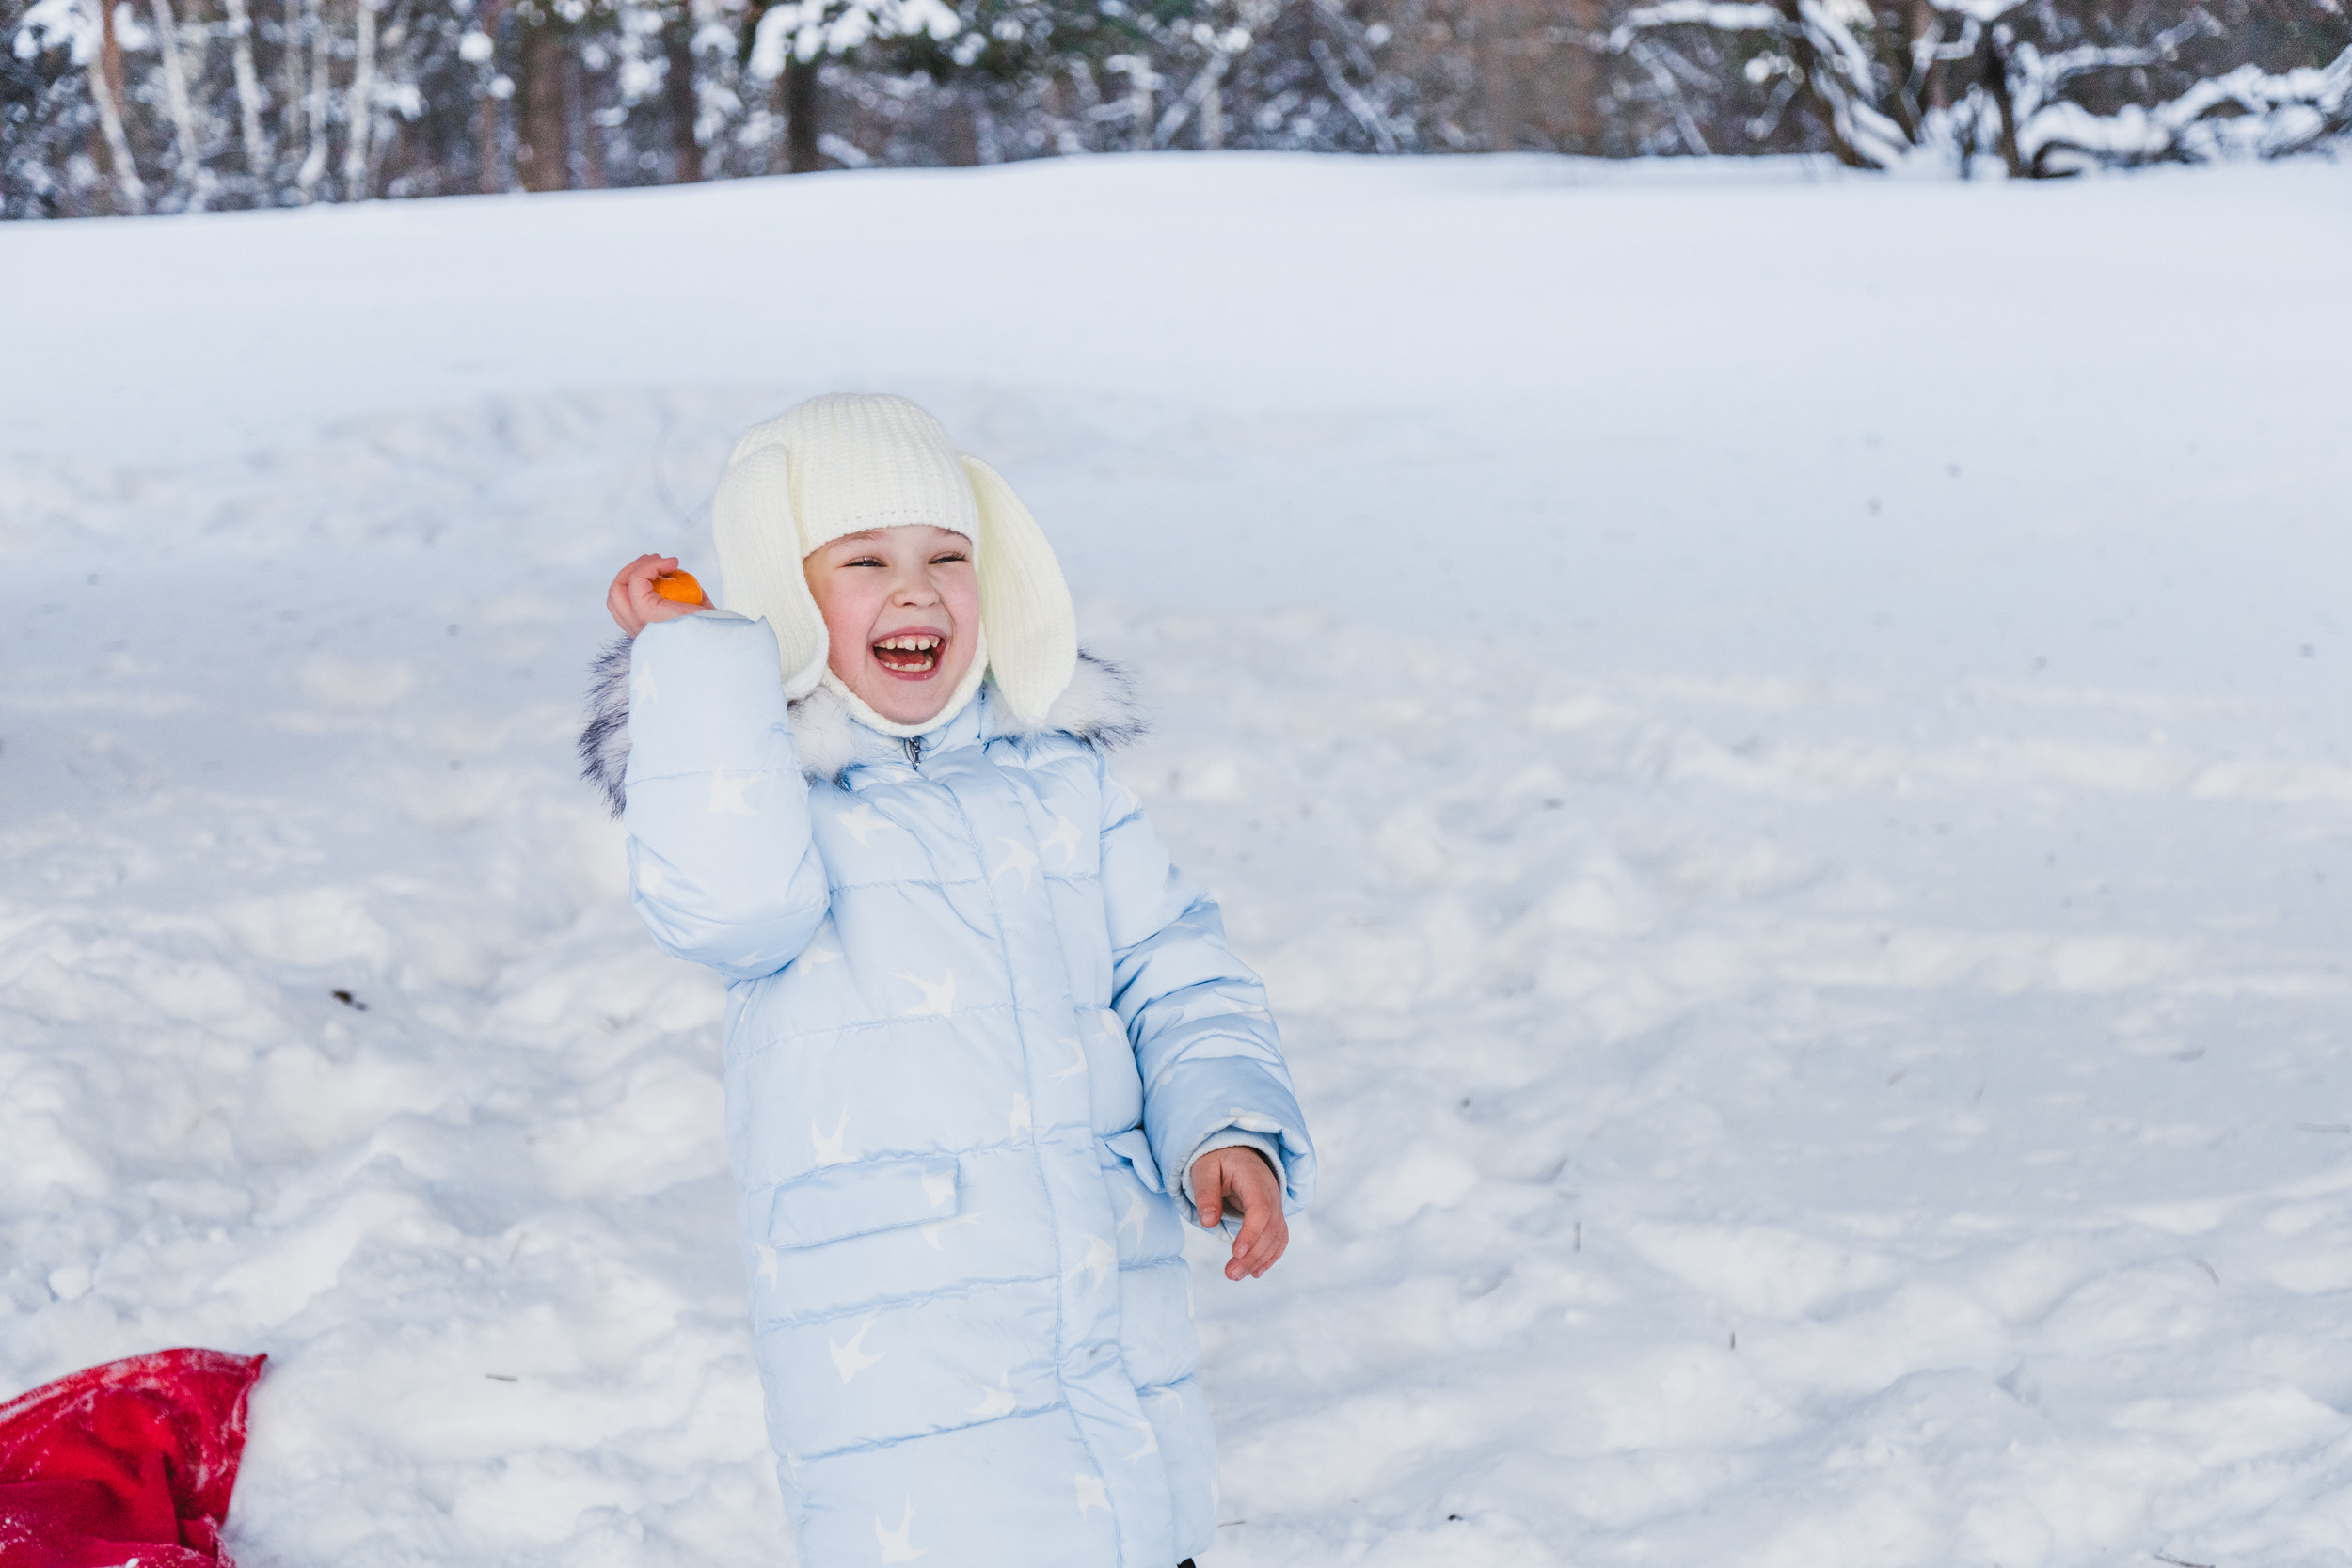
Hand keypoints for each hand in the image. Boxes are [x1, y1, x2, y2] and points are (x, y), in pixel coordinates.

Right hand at [607, 553, 706, 637]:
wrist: (722, 639)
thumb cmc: (715, 629)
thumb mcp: (698, 611)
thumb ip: (685, 596)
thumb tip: (676, 576)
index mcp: (647, 635)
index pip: (622, 610)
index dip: (631, 585)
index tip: (656, 570)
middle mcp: (639, 633)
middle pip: (614, 598)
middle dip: (629, 572)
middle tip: (655, 558)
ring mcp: (639, 624)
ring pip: (618, 588)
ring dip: (638, 566)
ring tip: (663, 559)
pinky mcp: (647, 612)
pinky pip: (638, 580)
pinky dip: (652, 565)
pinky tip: (673, 563)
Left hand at [1190, 1147, 1287, 1281]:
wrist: (1235, 1152)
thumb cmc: (1216, 1161)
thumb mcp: (1203, 1170)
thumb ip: (1205, 1194)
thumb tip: (1208, 1222)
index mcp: (1254, 1178)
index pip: (1260, 1208)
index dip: (1252, 1232)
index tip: (1236, 1253)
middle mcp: (1271, 1192)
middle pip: (1269, 1228)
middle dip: (1252, 1254)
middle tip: (1230, 1274)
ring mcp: (1276, 1205)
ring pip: (1276, 1237)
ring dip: (1259, 1260)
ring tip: (1235, 1275)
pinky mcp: (1274, 1216)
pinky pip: (1278, 1238)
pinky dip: (1269, 1256)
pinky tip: (1254, 1271)